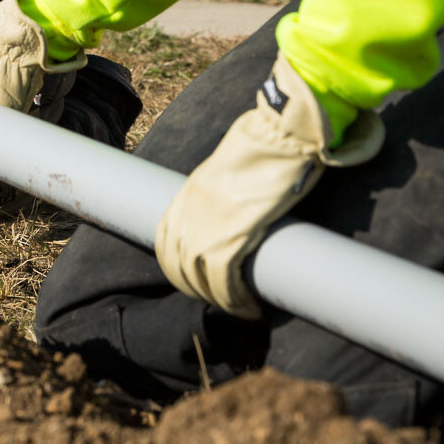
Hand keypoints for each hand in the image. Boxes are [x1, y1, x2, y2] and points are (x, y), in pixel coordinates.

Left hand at [155, 55, 383, 318]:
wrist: (281, 134)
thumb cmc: (266, 146)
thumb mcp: (229, 167)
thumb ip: (224, 188)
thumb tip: (239, 203)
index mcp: (188, 193)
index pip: (163, 239)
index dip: (175, 267)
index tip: (194, 280)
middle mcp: (189, 210)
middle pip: (177, 265)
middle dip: (195, 290)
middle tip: (221, 300)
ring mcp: (207, 223)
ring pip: (198, 278)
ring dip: (218, 301)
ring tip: (240, 308)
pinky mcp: (233, 233)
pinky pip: (223, 281)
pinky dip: (235, 302)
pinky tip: (250, 309)